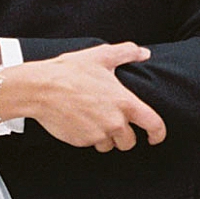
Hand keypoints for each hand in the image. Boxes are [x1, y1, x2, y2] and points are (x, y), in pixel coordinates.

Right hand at [0, 43, 164, 150]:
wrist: (41, 89)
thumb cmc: (70, 71)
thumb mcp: (100, 56)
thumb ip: (126, 53)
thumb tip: (145, 53)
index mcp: (125, 102)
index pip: (153, 125)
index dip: (158, 134)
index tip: (155, 138)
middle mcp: (115, 122)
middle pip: (130, 141)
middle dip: (123, 135)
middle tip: (110, 120)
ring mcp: (99, 134)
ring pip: (109, 145)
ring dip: (105, 137)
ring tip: (92, 118)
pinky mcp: (83, 142)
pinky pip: (92, 144)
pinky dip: (89, 136)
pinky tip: (79, 121)